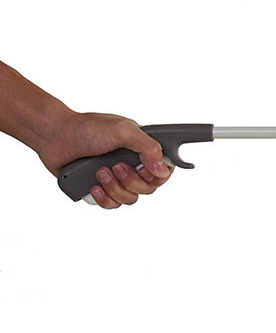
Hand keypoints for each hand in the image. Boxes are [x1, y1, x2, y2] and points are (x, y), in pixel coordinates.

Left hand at [37, 112, 172, 208]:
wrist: (54, 137)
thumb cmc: (87, 129)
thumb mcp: (123, 131)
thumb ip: (148, 148)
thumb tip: (162, 169)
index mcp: (141, 149)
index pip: (163, 171)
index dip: (156, 176)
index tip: (143, 170)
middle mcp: (132, 164)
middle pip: (148, 188)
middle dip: (130, 180)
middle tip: (115, 166)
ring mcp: (116, 178)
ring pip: (130, 198)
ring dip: (115, 188)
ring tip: (99, 171)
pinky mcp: (100, 189)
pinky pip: (112, 204)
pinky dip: (103, 197)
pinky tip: (93, 185)